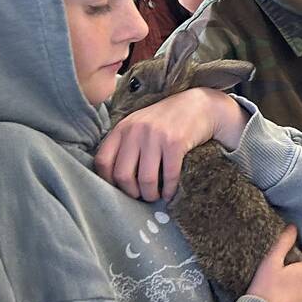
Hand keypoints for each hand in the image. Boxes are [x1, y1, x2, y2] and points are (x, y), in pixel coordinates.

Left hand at [96, 88, 239, 201]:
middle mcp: (135, 131)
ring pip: (145, 179)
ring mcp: (155, 136)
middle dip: (131, 193)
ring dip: (150, 194)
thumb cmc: (166, 120)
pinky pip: (169, 175)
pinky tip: (169, 192)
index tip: (119, 189)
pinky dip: (169, 189)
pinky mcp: (175, 142)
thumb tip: (114, 179)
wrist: (198, 105)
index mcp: (122, 128)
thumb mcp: (139, 125)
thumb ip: (124, 144)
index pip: (102, 161)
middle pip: (122, 175)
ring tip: (155, 196)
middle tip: (140, 196)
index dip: (108, 181)